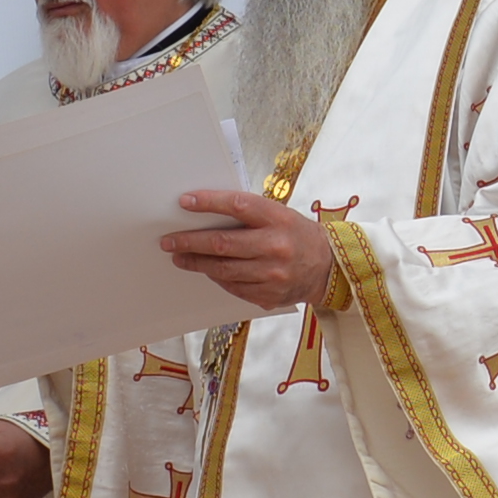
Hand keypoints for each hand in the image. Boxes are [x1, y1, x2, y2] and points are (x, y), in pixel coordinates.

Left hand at [160, 187, 332, 316]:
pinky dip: (216, 277)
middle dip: (189, 241)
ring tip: (180, 257)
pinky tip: (207, 270)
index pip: (238, 206)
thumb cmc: (297, 235)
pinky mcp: (268, 295)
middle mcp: (275, 247)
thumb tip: (206, 213)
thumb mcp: (280, 215)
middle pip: (222, 244)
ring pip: (222, 269)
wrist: (328, 267)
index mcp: (278, 219)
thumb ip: (249, 214)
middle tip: (169, 240)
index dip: (209, 203)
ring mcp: (272, 274)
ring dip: (196, 262)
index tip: (185, 202)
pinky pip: (232, 287)